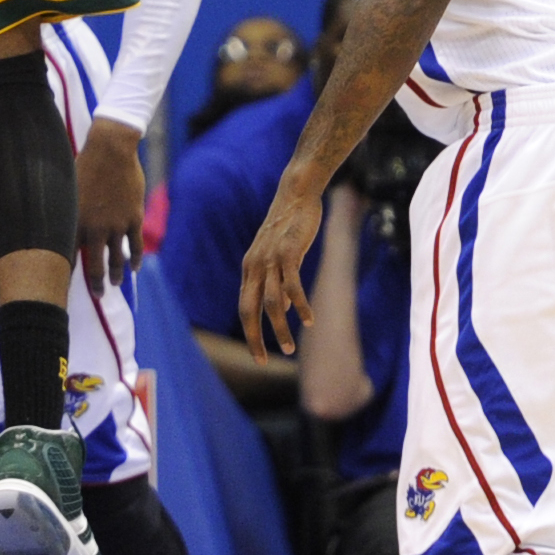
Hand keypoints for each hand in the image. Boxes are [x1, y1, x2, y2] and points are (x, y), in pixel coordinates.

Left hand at [76, 118, 145, 287]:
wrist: (110, 150)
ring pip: (117, 259)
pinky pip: (136, 245)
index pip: (69, 257)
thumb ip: (62, 209)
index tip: (65, 288)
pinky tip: (134, 268)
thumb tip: (52, 218)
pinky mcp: (133, 218)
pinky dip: (136, 259)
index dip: (67, 274)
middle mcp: (95, 229)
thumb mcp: (66, 189)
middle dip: (96, 284)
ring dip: (117, 275)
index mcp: (75, 222)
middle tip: (97, 295)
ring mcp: (116, 225)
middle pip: (95, 266)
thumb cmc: (82, 164)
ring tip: (116, 284)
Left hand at [238, 187, 321, 354]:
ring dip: (280, 329)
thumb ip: (276, 282)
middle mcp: (255, 266)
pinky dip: (299, 305)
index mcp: (250, 268)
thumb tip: (282, 309)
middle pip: (250, 310)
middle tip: (264, 361)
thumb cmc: (289, 226)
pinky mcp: (288, 252)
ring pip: (272, 303)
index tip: (260, 355)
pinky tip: (308, 320)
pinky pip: (292, 286)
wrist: (296, 193)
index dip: (251, 333)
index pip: (245, 308)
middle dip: (255, 339)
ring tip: (290, 348)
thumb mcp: (278, 256)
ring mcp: (270, 259)